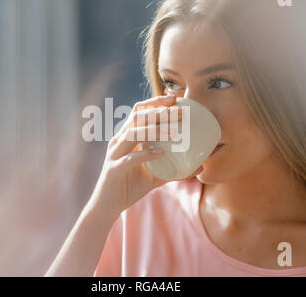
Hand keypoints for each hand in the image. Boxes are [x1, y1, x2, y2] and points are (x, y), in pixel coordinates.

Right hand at [88, 95, 202, 219]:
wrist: (107, 206)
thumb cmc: (129, 187)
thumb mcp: (154, 175)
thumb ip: (173, 169)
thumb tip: (199, 167)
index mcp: (126, 137)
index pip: (139, 111)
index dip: (155, 102)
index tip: (175, 99)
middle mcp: (119, 141)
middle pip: (138, 117)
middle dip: (159, 112)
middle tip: (180, 112)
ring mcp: (115, 154)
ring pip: (133, 133)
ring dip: (154, 130)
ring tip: (173, 132)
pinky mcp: (114, 169)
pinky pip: (130, 158)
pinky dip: (146, 154)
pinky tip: (160, 153)